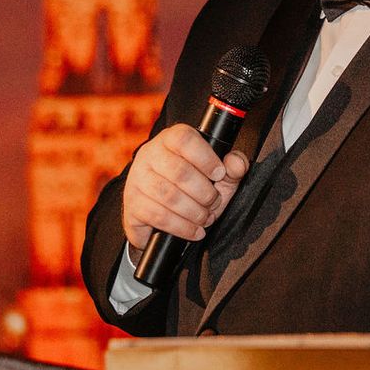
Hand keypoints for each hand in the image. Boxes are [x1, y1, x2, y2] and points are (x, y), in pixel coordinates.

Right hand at [120, 124, 249, 253]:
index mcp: (171, 139)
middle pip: (180, 171)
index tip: (219, 174)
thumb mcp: (217, 176)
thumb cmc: (193, 188)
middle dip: (205, 193)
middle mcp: (150, 154)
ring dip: (194, 212)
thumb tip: (236, 163)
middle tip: (214, 203)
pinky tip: (195, 231)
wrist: (161, 216)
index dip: (206, 158)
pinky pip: (158, 216)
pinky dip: (182, 227)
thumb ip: (232, 167)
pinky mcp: (132, 203)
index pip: (184, 139)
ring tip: (205, 218)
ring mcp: (137, 179)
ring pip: (169, 196)